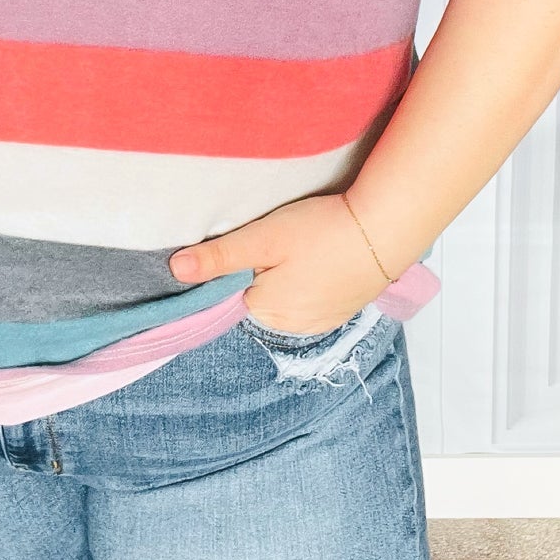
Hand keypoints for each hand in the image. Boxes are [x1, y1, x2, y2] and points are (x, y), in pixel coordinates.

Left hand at [168, 193, 390, 334]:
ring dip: (287, 274)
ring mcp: (320, 322)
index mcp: (266, 312)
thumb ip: (220, 257)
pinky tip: (321, 256)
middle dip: (262, 269)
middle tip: (281, 237)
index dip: (236, 264)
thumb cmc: (321, 231)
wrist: (384, 231)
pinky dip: (311, 279)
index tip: (252, 241)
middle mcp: (291, 327)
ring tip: (303, 244)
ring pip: (285, 295)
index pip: (232, 291)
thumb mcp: (263, 238)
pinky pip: (311, 297)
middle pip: (258, 294)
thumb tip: (175, 270)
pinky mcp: (341, 310)